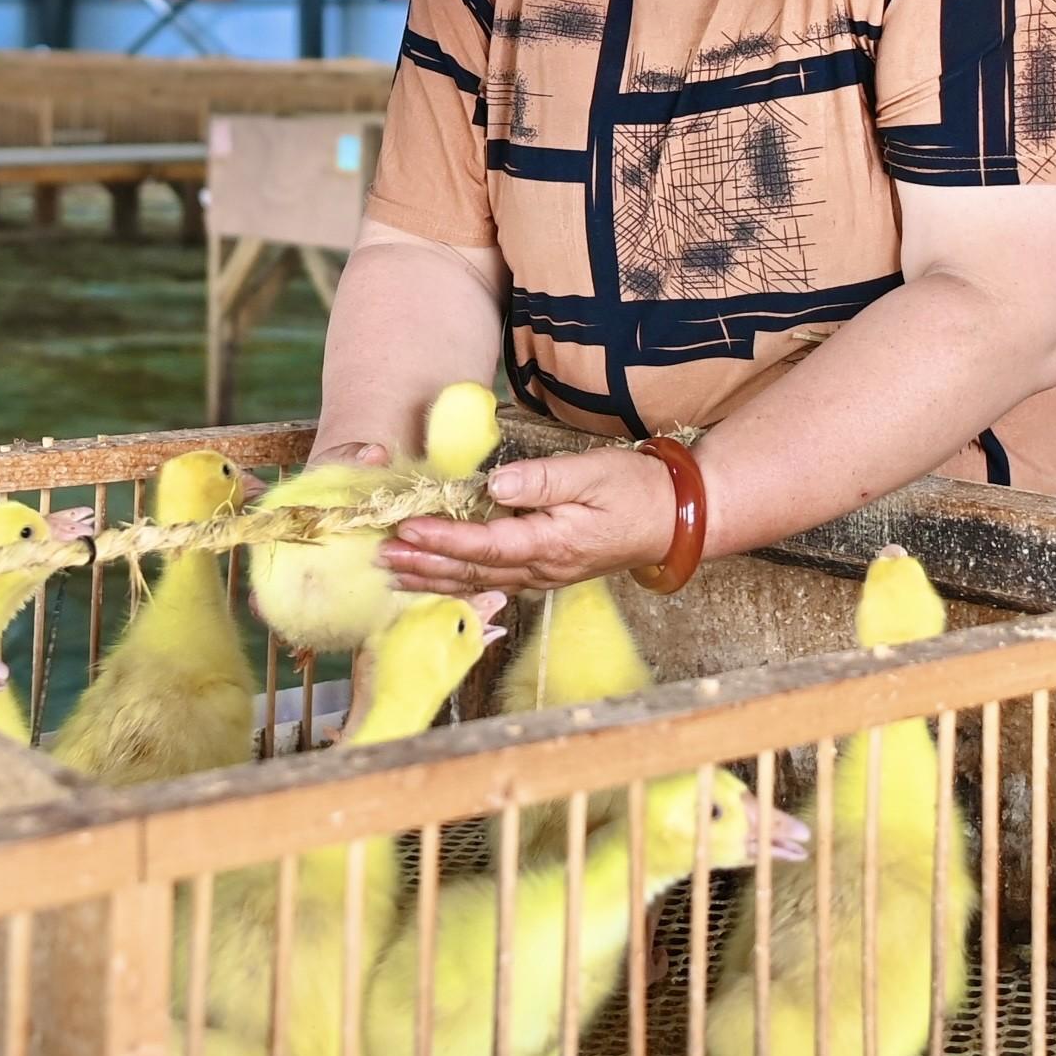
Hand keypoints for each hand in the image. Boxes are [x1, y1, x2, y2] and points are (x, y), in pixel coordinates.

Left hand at [379, 447, 672, 595]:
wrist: (675, 519)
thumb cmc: (635, 490)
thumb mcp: (592, 473)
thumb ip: (542, 480)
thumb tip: (495, 486)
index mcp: (553, 545)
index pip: (485, 546)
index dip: (443, 540)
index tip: (407, 530)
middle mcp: (543, 570)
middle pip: (472, 573)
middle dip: (423, 566)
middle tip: (379, 557)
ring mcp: (543, 575)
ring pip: (477, 582)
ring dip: (432, 578)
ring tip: (392, 573)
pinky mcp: (544, 571)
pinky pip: (491, 581)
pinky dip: (456, 580)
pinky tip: (433, 579)